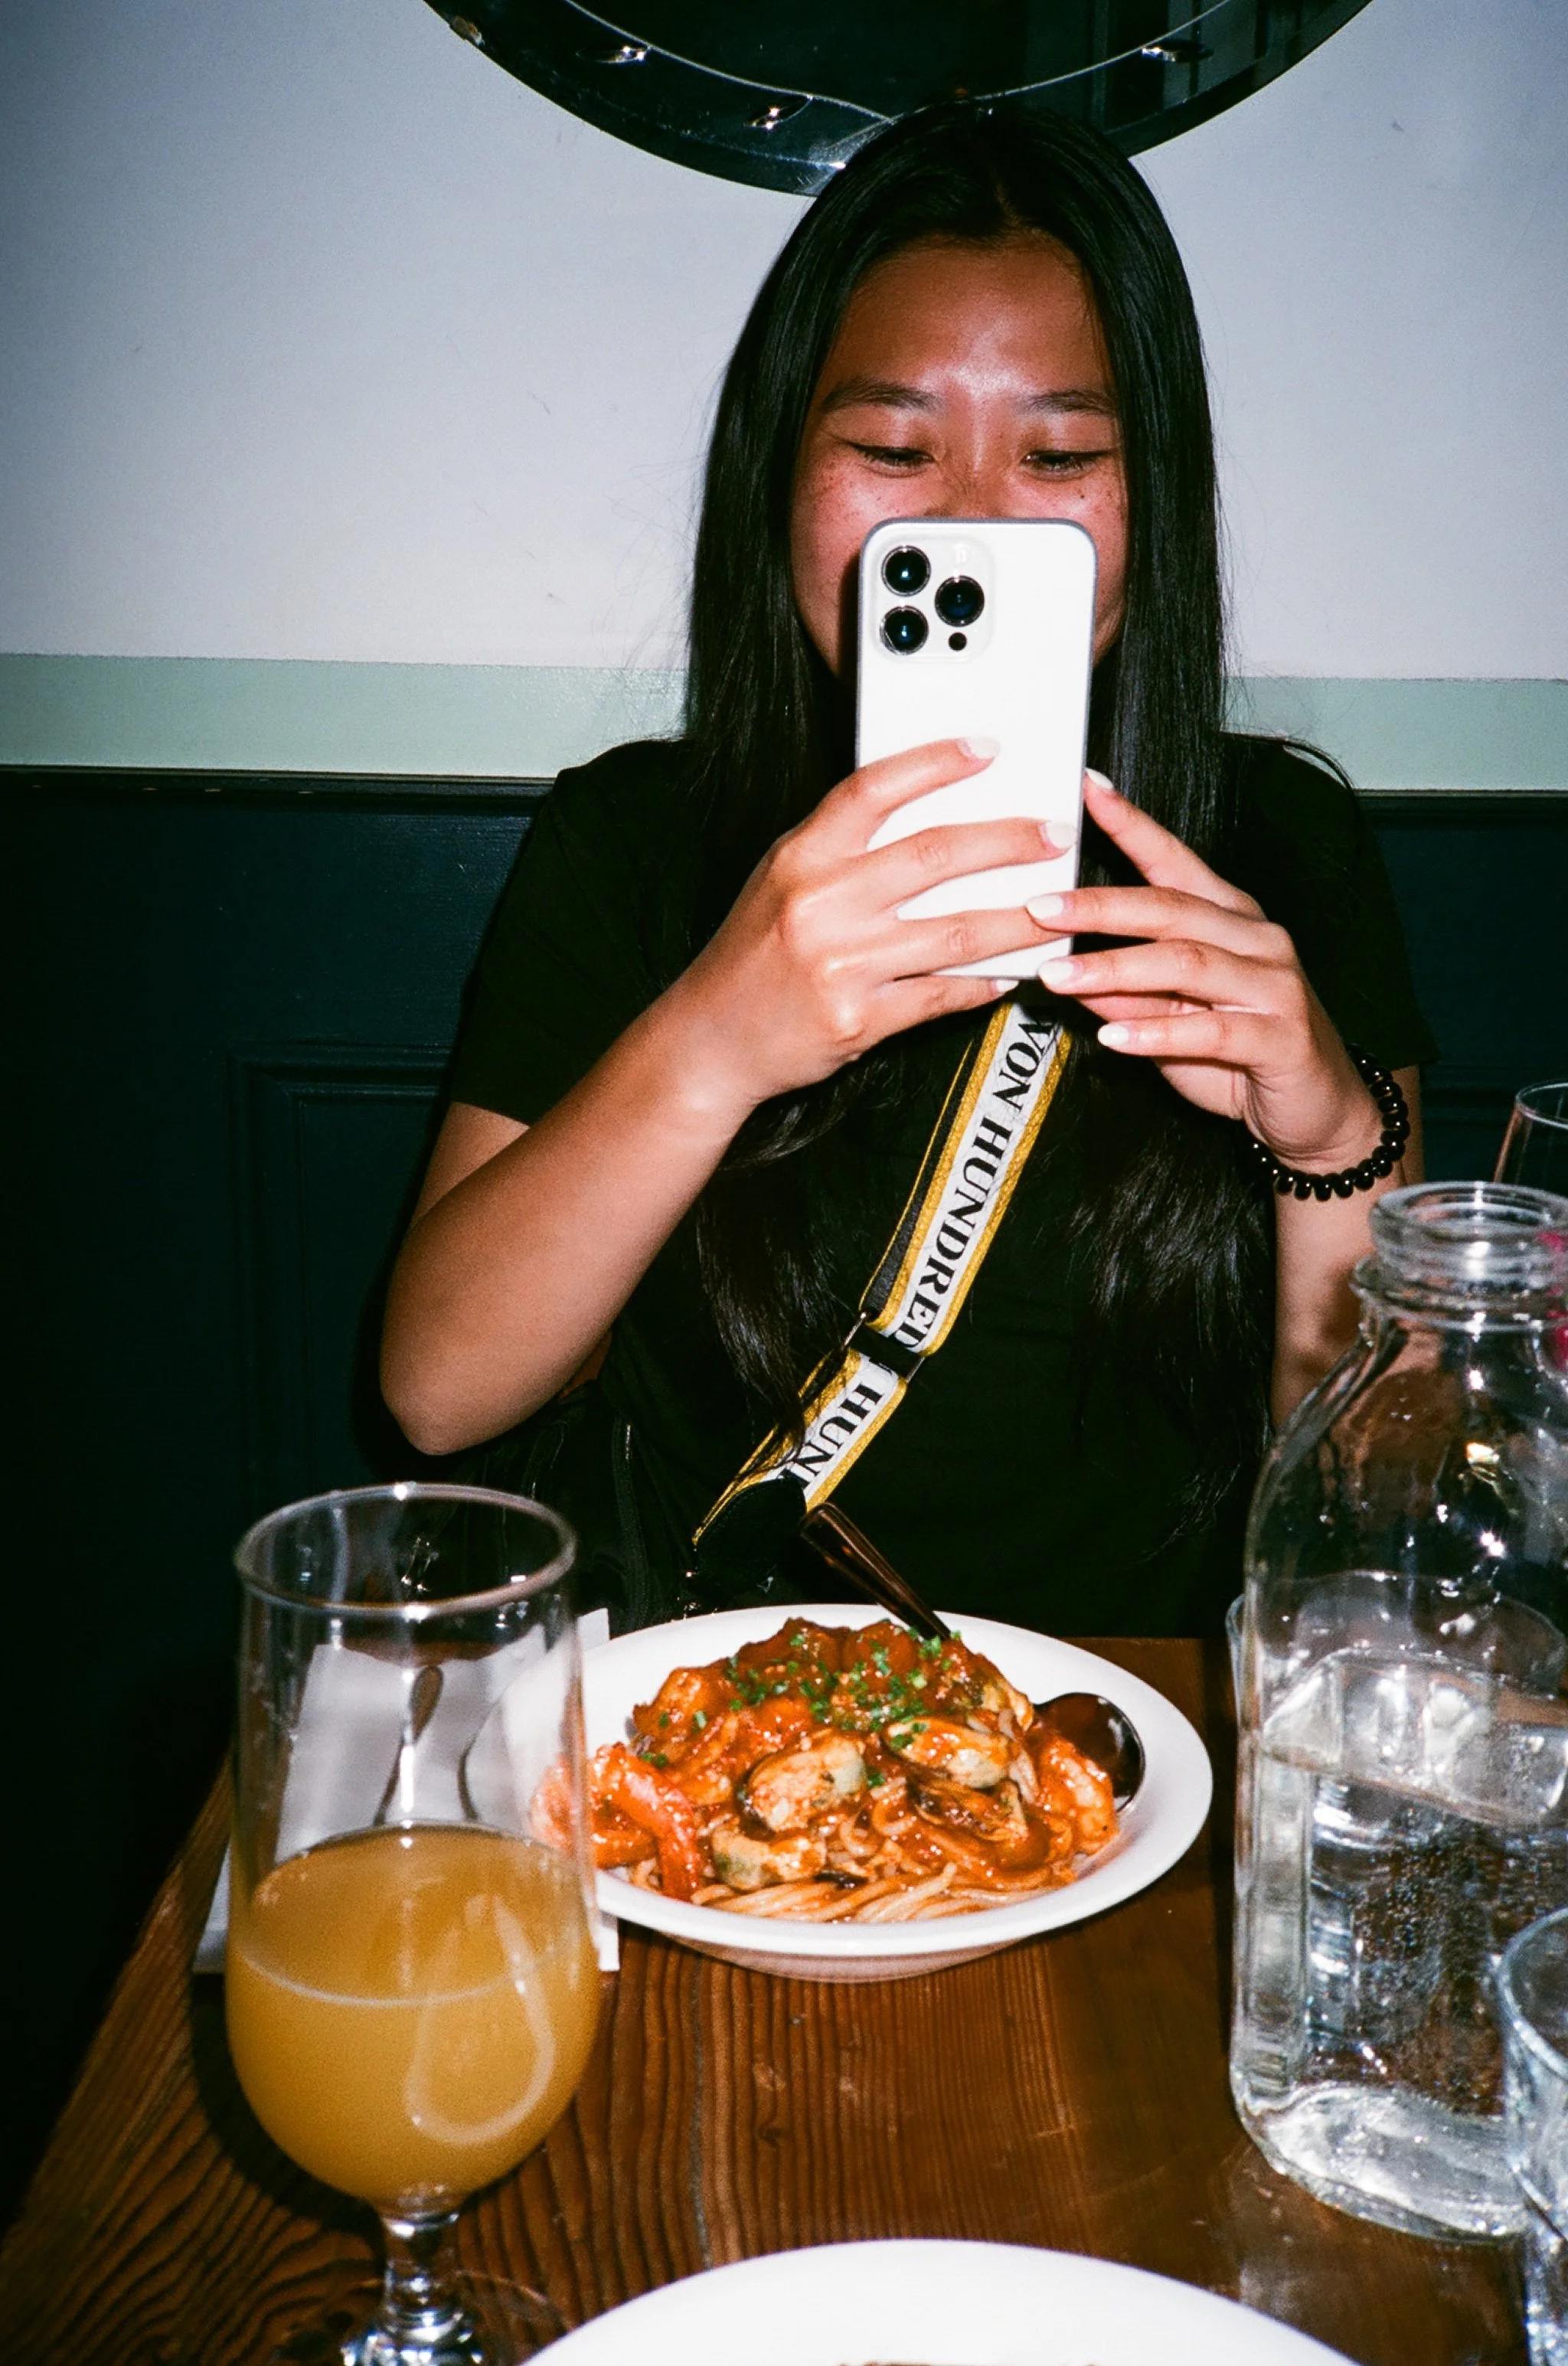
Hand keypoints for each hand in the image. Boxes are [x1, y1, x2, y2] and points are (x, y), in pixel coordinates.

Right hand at [666, 739, 1064, 1114]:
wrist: (714, 1039)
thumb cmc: (754, 955)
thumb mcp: (782, 880)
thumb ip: (842, 847)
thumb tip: (926, 813)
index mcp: (801, 857)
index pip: (874, 790)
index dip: (936, 763)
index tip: (987, 749)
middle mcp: (820, 904)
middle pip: (934, 855)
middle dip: (1008, 841)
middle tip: (1055, 834)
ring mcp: (841, 964)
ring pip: (955, 932)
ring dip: (1017, 920)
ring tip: (1055, 908)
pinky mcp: (859, 1019)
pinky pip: (941, 995)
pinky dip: (983, 983)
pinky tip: (1010, 972)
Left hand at [1027, 772, 1377, 1167]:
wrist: (1320, 1110)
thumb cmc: (1243, 1056)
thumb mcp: (1171, 1021)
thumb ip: (1124, 994)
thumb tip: (1063, 969)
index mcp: (1230, 919)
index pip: (1174, 863)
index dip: (1131, 824)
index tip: (1085, 791)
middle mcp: (1257, 939)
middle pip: (1170, 909)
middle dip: (1099, 905)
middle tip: (1038, 908)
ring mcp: (1275, 985)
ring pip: (1187, 962)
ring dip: (1115, 968)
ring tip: (1059, 976)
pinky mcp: (1283, 1036)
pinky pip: (1213, 1030)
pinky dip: (1158, 1034)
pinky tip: (1113, 1041)